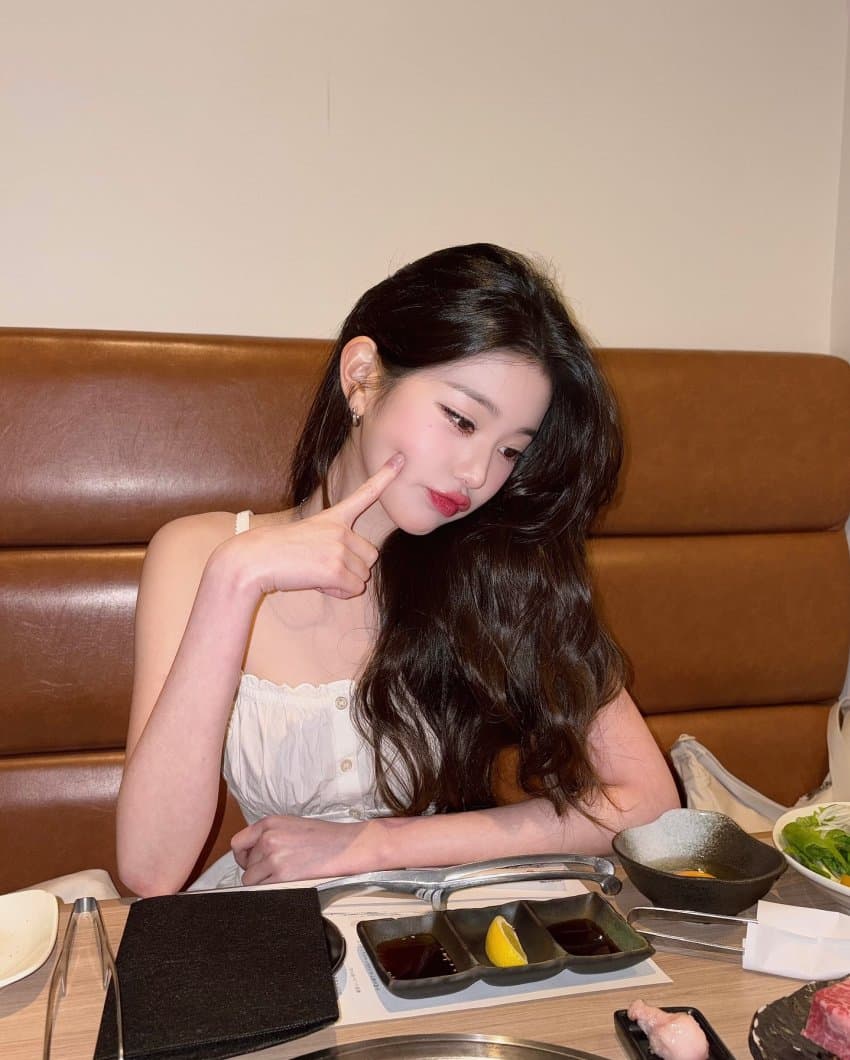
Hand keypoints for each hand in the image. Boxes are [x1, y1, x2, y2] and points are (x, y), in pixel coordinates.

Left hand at [231, 814, 373, 884]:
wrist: (346, 845)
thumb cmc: (324, 836)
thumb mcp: (291, 825)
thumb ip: (270, 835)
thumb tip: (253, 853)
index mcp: (269, 823)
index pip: (238, 843)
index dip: (242, 856)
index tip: (249, 862)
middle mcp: (268, 838)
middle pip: (245, 864)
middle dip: (257, 870)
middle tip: (275, 870)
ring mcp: (273, 857)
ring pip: (250, 880)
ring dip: (263, 881)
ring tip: (283, 876)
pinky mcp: (282, 875)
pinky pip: (262, 889)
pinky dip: (271, 889)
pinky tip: (287, 882)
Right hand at [235, 452, 403, 599]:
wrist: (255, 559)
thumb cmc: (277, 550)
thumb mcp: (308, 535)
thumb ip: (334, 544)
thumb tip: (353, 572)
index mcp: (334, 517)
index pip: (366, 494)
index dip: (386, 477)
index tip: (401, 460)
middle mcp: (341, 529)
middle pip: (371, 556)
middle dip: (354, 567)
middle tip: (325, 567)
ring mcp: (339, 549)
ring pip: (362, 575)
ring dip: (344, 582)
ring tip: (316, 573)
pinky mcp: (335, 569)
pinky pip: (353, 589)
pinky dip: (338, 592)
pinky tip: (316, 583)